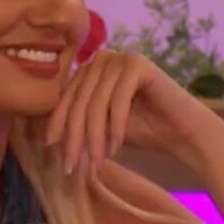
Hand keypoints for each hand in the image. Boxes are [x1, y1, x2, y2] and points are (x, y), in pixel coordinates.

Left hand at [41, 49, 223, 179]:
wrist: (182, 131)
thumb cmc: (141, 130)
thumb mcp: (99, 127)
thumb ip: (76, 122)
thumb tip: (41, 134)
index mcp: (89, 69)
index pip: (65, 96)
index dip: (57, 123)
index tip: (50, 149)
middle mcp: (102, 58)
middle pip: (79, 100)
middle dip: (74, 137)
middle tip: (71, 166)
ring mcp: (120, 57)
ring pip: (96, 103)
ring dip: (94, 138)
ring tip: (95, 163)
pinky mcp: (138, 64)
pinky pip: (117, 98)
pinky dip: (115, 126)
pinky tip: (115, 147)